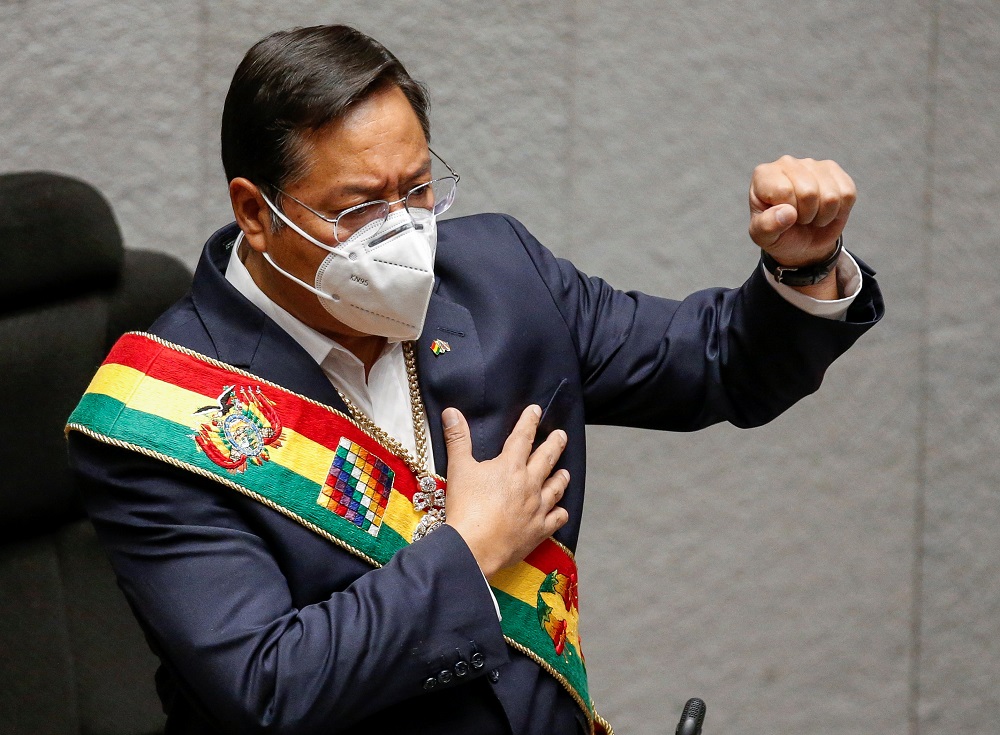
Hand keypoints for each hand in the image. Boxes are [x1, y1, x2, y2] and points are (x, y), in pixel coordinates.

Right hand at [442, 404, 569, 577]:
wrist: (474, 547)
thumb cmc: (465, 507)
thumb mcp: (458, 469)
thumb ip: (457, 439)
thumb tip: (452, 412)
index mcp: (510, 466)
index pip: (523, 437)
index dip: (529, 421)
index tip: (536, 411)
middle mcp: (529, 483)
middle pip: (546, 458)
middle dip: (555, 444)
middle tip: (562, 435)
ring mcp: (537, 507)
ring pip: (556, 487)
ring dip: (561, 478)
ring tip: (565, 472)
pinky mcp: (539, 530)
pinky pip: (556, 518)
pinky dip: (560, 512)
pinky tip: (560, 510)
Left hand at [749, 155, 855, 267]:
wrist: (801, 244)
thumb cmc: (778, 235)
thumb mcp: (764, 237)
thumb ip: (767, 226)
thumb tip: (787, 212)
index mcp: (763, 175)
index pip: (784, 191)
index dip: (788, 213)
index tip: (782, 218)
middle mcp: (787, 163)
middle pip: (809, 192)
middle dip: (806, 215)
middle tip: (798, 219)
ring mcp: (812, 164)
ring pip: (830, 195)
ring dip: (823, 215)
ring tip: (810, 215)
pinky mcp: (834, 170)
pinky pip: (847, 194)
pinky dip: (839, 211)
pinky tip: (825, 210)